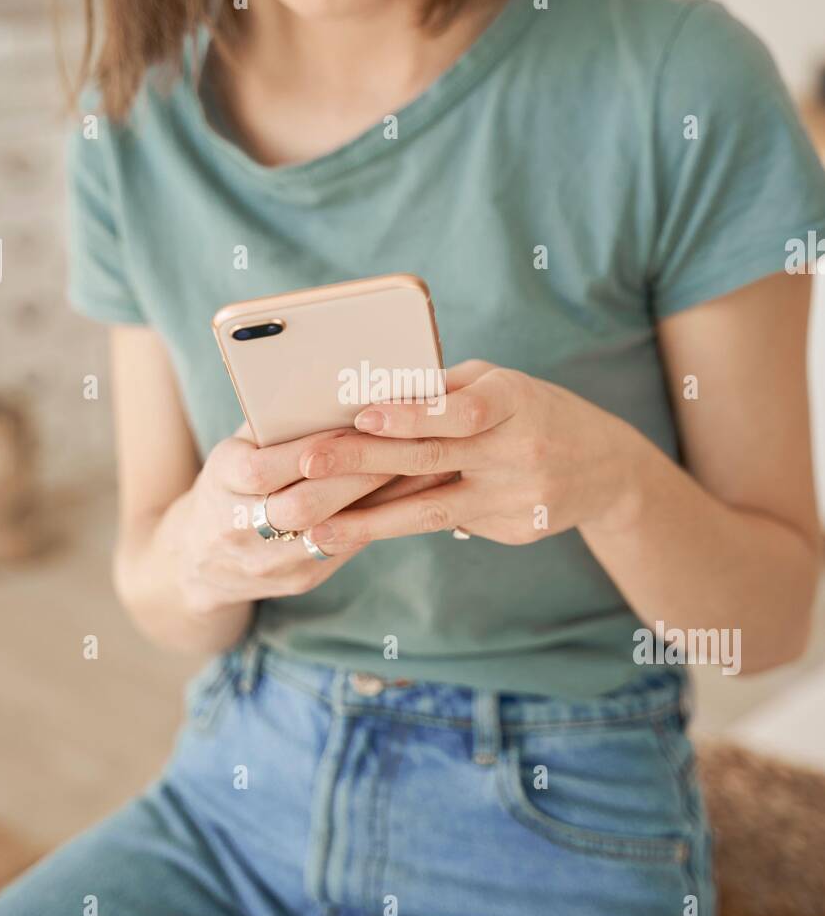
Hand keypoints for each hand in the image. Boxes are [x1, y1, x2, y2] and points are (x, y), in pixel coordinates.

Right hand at [168, 420, 458, 614]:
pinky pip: (346, 549)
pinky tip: (410, 499)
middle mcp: (240, 528)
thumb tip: (330, 385)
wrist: (199, 557)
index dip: (315, 448)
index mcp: (221, 483)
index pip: (265, 468)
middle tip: (408, 448)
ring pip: (333, 532)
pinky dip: (378, 522)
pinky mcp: (299, 579)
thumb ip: (274, 423)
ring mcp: (270, 561)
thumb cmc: (230, 481)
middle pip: (305, 505)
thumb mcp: (236, 446)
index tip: (361, 425)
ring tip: (423, 471)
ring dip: (381, 502)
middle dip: (360, 475)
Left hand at [296, 360, 640, 548]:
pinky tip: (360, 530)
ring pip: (433, 511)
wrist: (608, 468)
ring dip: (370, 520)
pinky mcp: (516, 531)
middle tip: (308, 465)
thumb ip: (447, 389)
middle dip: (364, 462)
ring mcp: (519, 498)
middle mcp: (519, 451)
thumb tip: (376, 392)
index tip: (364, 415)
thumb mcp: (503, 384)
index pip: (461, 410)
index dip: (413, 413)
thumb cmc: (535, 411)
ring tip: (317, 528)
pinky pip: (450, 525)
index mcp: (516, 402)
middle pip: (432, 459)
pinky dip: (402, 525)